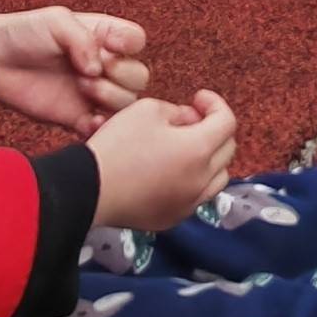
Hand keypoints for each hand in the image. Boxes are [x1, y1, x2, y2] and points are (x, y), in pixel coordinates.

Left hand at [0, 6, 152, 129]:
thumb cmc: (24, 33)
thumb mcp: (56, 21)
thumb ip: (83, 39)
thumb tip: (98, 69)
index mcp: (103, 37)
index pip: (136, 40)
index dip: (128, 45)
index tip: (106, 45)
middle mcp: (103, 66)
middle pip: (139, 76)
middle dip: (120, 75)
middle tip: (88, 72)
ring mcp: (92, 93)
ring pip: (127, 104)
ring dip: (111, 98)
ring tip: (82, 88)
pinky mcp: (76, 118)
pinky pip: (102, 128)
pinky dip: (101, 126)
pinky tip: (86, 118)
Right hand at [87, 89, 238, 231]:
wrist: (89, 189)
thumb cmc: (117, 146)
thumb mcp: (147, 110)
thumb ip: (177, 112)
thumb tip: (189, 121)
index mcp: (199, 150)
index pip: (227, 122)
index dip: (215, 104)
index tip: (198, 98)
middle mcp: (202, 180)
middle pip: (227, 150)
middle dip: (214, 129)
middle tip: (189, 119)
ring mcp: (189, 203)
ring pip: (217, 178)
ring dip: (209, 158)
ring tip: (184, 147)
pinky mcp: (173, 218)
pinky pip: (197, 197)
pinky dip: (194, 180)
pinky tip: (171, 171)